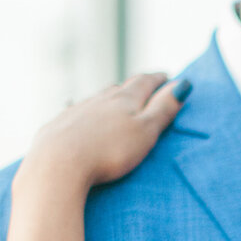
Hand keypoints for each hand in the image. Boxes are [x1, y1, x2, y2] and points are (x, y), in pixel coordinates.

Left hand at [18, 73, 188, 193]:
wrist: (58, 163)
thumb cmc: (108, 151)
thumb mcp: (145, 131)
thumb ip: (163, 109)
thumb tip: (182, 84)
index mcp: (124, 100)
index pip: (145, 83)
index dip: (158, 79)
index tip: (167, 77)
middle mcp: (100, 99)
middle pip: (121, 87)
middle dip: (135, 85)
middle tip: (146, 84)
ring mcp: (78, 110)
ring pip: (99, 98)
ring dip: (111, 96)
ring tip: (118, 97)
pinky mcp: (60, 125)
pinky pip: (76, 111)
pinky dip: (86, 110)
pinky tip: (80, 111)